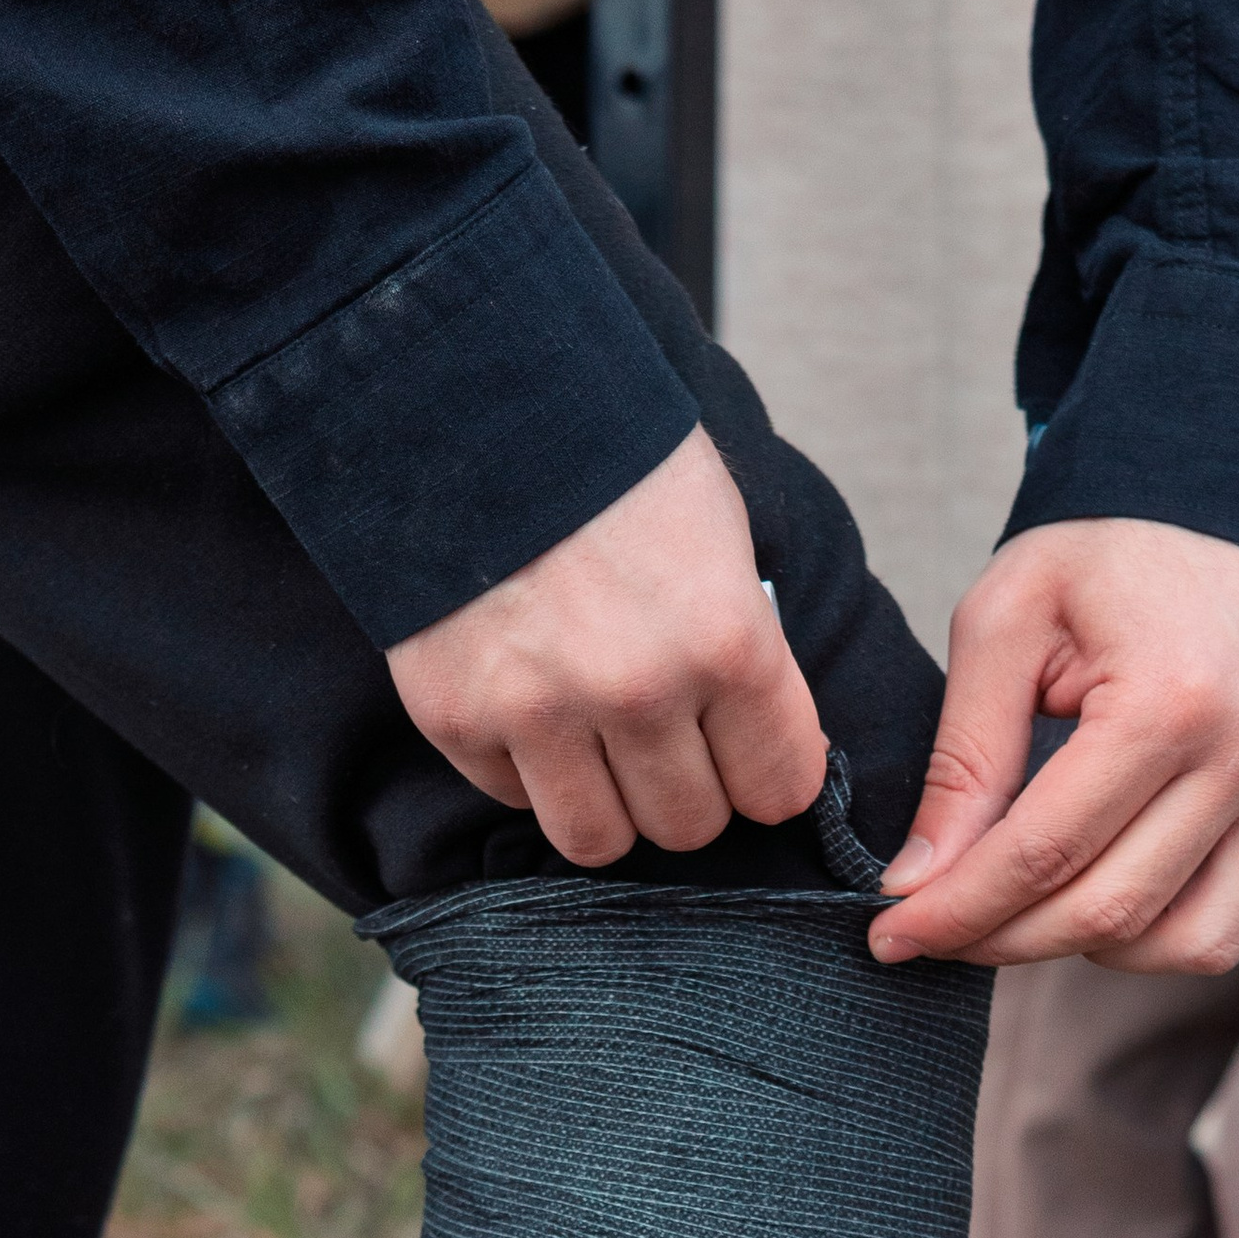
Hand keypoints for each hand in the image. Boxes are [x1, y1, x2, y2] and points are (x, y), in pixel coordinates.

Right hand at [387, 426, 828, 866]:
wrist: (467, 394)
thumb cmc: (611, 455)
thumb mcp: (717, 529)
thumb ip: (742, 645)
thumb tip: (760, 739)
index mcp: (725, 640)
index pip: (779, 788)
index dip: (765, 774)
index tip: (744, 753)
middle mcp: (638, 691)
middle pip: (689, 827)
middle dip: (685, 791)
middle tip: (664, 739)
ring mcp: (542, 713)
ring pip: (600, 842)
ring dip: (608, 805)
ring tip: (599, 745)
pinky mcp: (459, 719)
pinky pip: (515, 799)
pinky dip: (527, 770)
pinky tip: (528, 702)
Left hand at [871, 521, 1238, 971]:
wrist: (1230, 496)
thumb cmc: (1109, 553)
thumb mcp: (1004, 623)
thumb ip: (962, 760)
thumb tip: (918, 886)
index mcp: (1172, 697)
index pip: (1044, 854)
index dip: (958, 911)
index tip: (893, 936)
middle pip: (1109, 913)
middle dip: (1006, 940)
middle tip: (944, 931)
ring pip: (1185, 944)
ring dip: (1090, 946)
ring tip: (1033, 903)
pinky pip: (1235, 920)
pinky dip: (1159, 928)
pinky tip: (1109, 880)